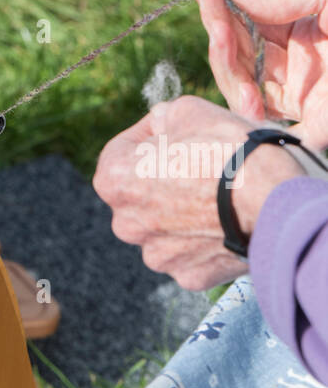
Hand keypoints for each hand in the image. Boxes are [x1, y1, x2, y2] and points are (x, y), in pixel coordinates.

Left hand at [93, 95, 300, 289]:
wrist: (273, 199)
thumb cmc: (226, 150)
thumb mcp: (187, 110)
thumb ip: (162, 119)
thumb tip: (161, 128)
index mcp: (114, 179)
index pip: (121, 150)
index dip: (148, 135)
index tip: (173, 132)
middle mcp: (126, 223)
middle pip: (140, 194)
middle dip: (162, 179)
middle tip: (197, 164)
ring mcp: (158, 255)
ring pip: (164, 228)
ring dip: (181, 213)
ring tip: (216, 195)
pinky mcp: (190, 276)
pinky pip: (191, 253)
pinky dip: (205, 240)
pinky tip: (227, 221)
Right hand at [186, 0, 327, 149]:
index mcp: (300, 30)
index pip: (244, 22)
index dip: (217, 5)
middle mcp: (298, 65)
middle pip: (236, 57)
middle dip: (219, 33)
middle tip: (212, 7)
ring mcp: (306, 96)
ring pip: (244, 89)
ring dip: (230, 73)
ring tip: (224, 41)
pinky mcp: (318, 124)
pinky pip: (271, 128)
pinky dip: (251, 120)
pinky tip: (244, 98)